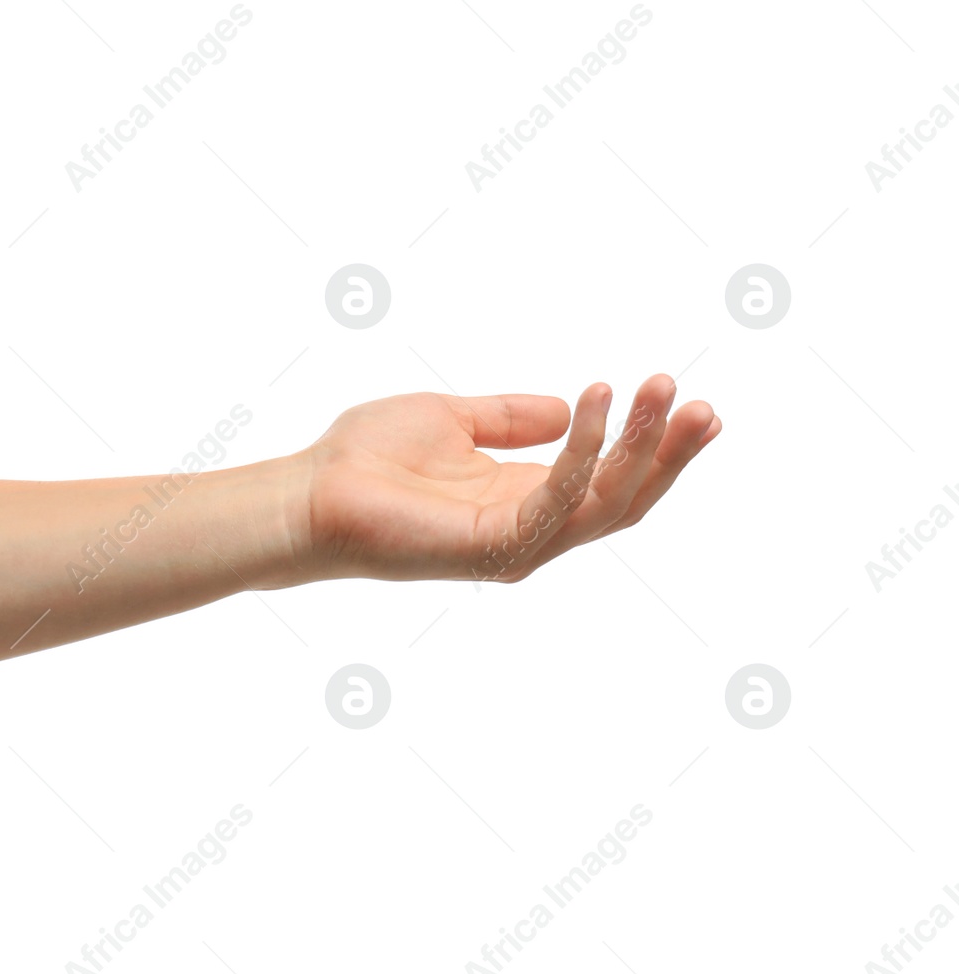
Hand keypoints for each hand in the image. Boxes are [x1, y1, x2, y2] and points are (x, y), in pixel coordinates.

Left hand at [285, 374, 719, 582]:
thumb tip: (571, 407)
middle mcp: (530, 527)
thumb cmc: (368, 459)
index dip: (653, 444)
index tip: (685, 398)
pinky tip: (595, 402)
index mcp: (524, 498)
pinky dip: (585, 451)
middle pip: (625, 498)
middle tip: (700, 402)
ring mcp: (515, 543)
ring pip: (606, 503)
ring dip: (641, 447)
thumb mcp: (454, 418)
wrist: (310, 491)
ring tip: (664, 391)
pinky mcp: (493, 546)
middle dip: (668, 451)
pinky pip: (558, 498)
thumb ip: (512, 417)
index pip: (610, 479)